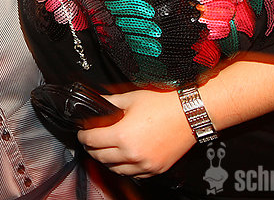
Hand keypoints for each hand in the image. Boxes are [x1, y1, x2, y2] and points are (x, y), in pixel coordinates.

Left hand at [77, 89, 194, 177]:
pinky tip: (123, 159)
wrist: (190, 113)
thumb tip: (97, 102)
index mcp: (122, 135)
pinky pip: (133, 175)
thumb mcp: (131, 97)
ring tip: (105, 150)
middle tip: (91, 141)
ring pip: (115, 169)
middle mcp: (132, 154)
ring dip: (106, 160)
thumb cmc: (164, 103)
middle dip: (92, 148)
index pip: (92, 140)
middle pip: (100, 157)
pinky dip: (125, 168)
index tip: (83, 133)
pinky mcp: (156, 169)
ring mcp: (145, 164)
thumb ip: (110, 101)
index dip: (83, 136)